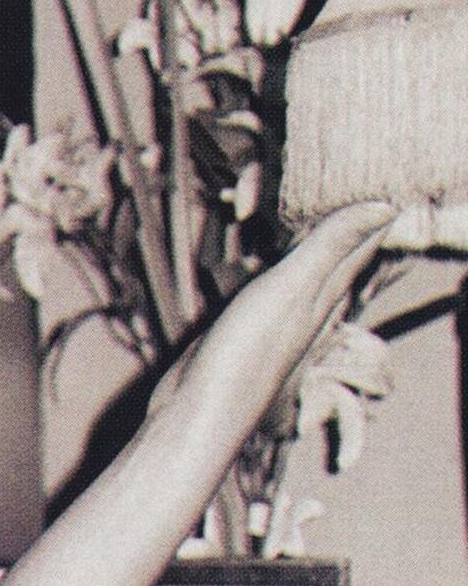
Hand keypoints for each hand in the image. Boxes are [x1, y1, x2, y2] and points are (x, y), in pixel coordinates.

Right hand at [147, 202, 389, 461]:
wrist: (200, 410)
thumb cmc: (247, 354)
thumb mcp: (293, 289)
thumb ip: (332, 246)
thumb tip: (386, 205)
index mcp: (330, 292)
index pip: (364, 240)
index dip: (372, 207)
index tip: (377, 175)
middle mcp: (315, 303)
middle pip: (343, 251)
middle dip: (348, 215)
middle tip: (347, 181)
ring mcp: (284, 314)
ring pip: (310, 264)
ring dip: (314, 236)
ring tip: (319, 205)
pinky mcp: (253, 322)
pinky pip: (275, 278)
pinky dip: (279, 256)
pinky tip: (272, 248)